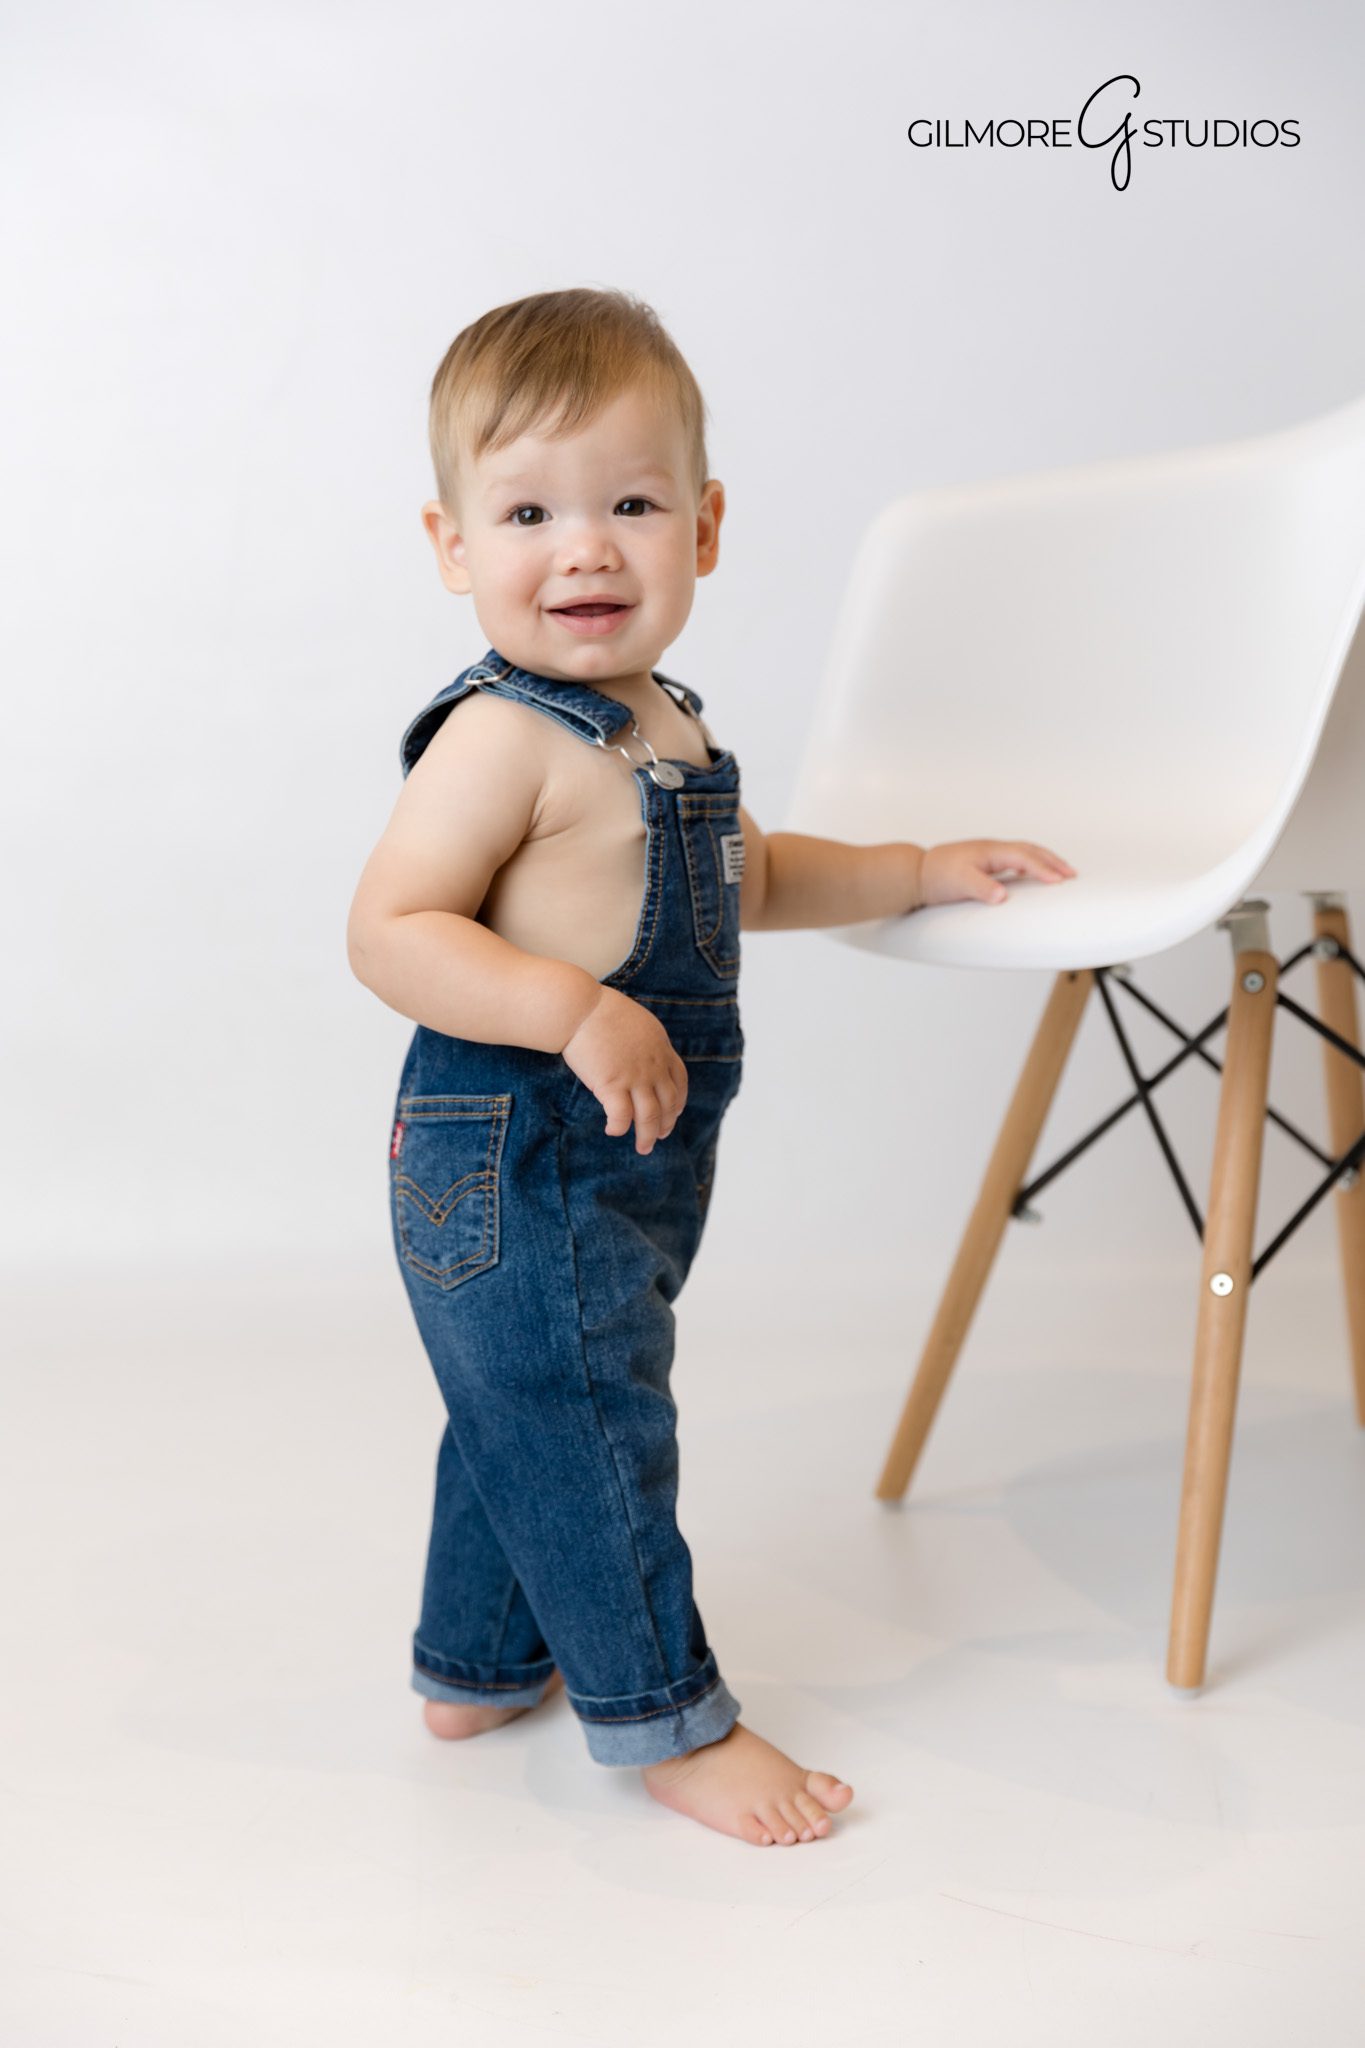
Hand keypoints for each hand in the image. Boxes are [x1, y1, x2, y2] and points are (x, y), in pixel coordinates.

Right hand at [561, 987, 688, 1154]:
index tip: (676, 1112)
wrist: (580, 1008)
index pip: (680, 1079)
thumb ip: (642, 1042)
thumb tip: (636, 1054)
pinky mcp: (612, 1086)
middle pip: (669, 1102)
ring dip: (648, 1136)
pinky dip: (619, 1128)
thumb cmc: (598, 1010)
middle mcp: (653, 1065)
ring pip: (650, 1116)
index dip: (679, 1099)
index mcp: (660, 1047)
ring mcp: (634, 1077)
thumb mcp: (635, 1021)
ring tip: (644, 1148)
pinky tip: (613, 1131)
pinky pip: (622, 1117)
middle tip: (660, 1136)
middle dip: (666, 1123)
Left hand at [919, 839, 1077, 908]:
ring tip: (1061, 873)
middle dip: (1052, 861)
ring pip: (1025, 853)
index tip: (1059, 880)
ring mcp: (991, 855)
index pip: (1023, 857)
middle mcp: (993, 849)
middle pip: (1030, 851)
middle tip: (1071, 874)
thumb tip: (1002, 895)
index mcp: (990, 851)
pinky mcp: (987, 863)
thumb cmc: (937, 876)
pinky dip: (1031, 864)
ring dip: (1045, 861)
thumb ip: (982, 888)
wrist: (918, 873)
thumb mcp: (959, 883)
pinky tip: (1035, 875)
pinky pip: (1016, 860)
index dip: (1042, 868)